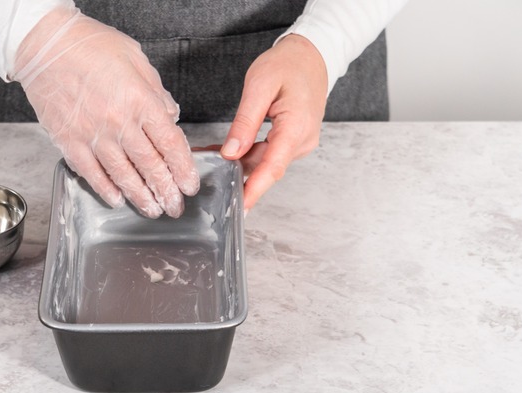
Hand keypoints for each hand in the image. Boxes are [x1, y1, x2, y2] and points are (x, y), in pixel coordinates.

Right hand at [11, 7, 198, 217]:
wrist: (44, 45)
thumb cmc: (89, 45)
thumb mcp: (135, 58)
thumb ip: (156, 91)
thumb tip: (170, 116)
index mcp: (140, 100)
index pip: (170, 143)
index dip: (183, 169)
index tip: (189, 185)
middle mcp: (119, 122)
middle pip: (150, 165)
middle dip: (166, 190)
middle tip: (175, 207)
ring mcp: (92, 134)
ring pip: (122, 175)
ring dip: (140, 196)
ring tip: (152, 209)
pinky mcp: (69, 141)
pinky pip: (91, 172)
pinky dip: (105, 188)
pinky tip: (116, 199)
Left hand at [220, 34, 327, 211]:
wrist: (312, 55)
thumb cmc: (288, 65)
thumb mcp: (259, 86)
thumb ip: (245, 122)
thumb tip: (231, 152)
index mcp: (296, 128)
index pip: (272, 168)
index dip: (254, 190)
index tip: (240, 207)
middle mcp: (302, 140)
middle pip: (266, 167)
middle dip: (238, 174)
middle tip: (209, 174)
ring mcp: (300, 142)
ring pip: (266, 161)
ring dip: (241, 162)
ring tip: (215, 155)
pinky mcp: (295, 140)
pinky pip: (270, 153)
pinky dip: (249, 153)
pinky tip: (231, 149)